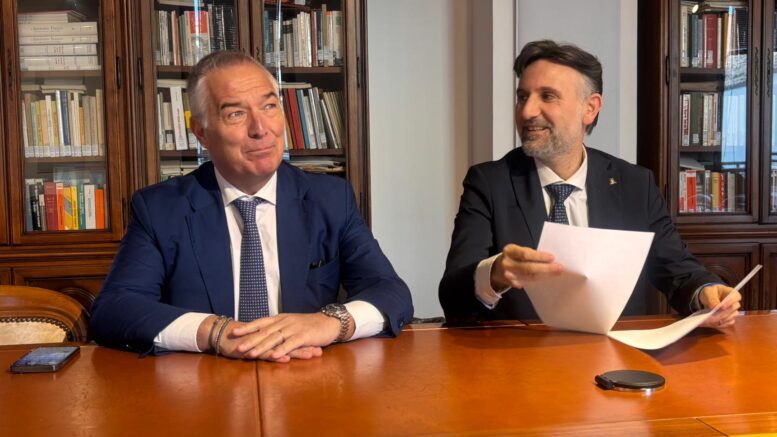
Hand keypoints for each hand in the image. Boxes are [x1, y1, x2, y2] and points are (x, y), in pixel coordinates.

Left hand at [225, 313, 341, 361]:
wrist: (329, 322)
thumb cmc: (309, 325)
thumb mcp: (291, 323)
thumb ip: (278, 328)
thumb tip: (263, 333)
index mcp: (281, 318)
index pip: (260, 322)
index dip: (247, 328)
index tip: (234, 332)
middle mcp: (285, 322)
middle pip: (264, 331)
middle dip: (249, 339)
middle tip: (236, 347)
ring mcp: (294, 328)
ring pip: (274, 338)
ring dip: (261, 347)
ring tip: (250, 354)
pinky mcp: (304, 336)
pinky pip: (290, 343)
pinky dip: (281, 350)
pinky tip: (273, 356)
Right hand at [490, 243, 562, 289]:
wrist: (496, 268)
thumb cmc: (513, 256)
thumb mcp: (518, 250)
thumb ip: (530, 253)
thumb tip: (550, 259)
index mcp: (510, 250)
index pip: (526, 254)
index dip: (539, 256)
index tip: (552, 257)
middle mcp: (507, 263)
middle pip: (528, 268)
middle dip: (545, 268)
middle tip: (559, 268)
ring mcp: (508, 275)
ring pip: (529, 277)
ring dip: (544, 275)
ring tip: (555, 273)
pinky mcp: (511, 283)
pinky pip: (527, 283)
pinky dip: (538, 280)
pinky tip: (546, 278)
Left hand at [699, 284, 740, 328]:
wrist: (707, 299)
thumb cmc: (710, 293)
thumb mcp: (708, 292)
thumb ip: (712, 298)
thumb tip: (715, 306)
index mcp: (732, 293)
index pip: (736, 297)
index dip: (730, 302)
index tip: (722, 307)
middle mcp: (735, 303)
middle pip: (733, 309)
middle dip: (723, 313)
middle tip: (713, 315)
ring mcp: (733, 312)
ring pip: (730, 318)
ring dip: (720, 319)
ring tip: (708, 320)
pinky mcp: (729, 320)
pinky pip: (727, 324)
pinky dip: (719, 324)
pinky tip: (710, 323)